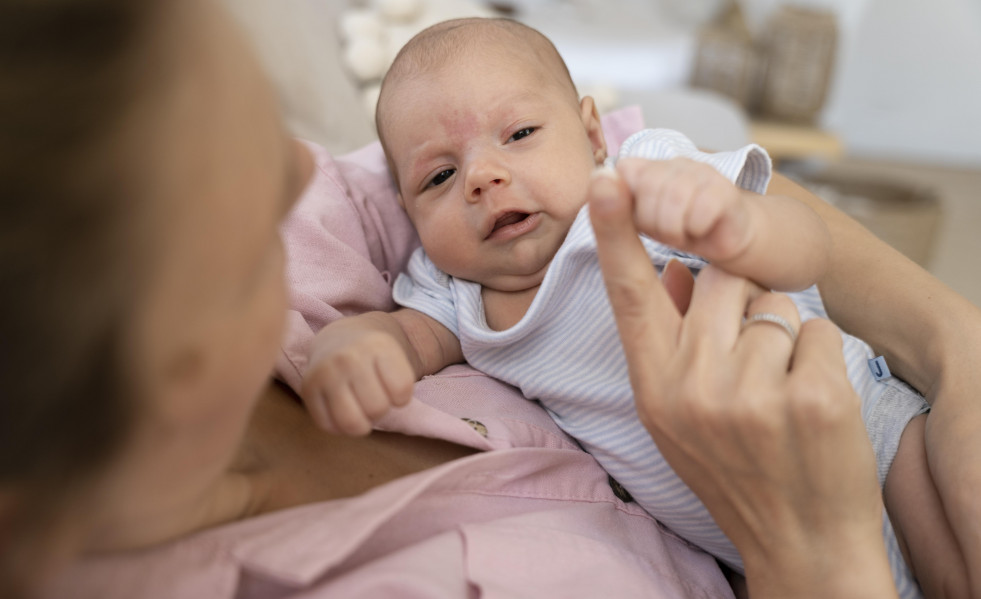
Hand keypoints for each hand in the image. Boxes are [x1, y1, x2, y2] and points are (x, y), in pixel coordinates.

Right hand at [301, 318, 414, 435]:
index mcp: (378, 345)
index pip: (402, 391)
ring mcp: (326, 372)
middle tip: (373, 397)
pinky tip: (342, 411)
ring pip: (352, 423)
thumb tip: (393, 409)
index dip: (401, 398)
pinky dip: (339, 427)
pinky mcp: (307, 387)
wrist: (337, 339)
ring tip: (360, 409)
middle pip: (377, 409)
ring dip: (361, 424)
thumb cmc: (373, 357)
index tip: (392, 388)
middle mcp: (349, 357)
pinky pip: (329, 426)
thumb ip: (403, 384)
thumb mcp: (395, 357)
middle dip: (379, 410)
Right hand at [588, 170, 897, 597]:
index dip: (616, 234)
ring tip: (780, 392)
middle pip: (723, 280)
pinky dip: (821, 359)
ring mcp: (752, 396)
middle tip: (751, 361)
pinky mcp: (812, 400)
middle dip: (744, 301)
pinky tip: (810, 404)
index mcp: (653, 386)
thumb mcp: (678, 415)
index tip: (606, 181)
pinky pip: (820, 332)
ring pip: (775, 305)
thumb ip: (671, 341)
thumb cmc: (736, 470)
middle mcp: (693, 387)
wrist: (797, 540)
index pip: (630, 295)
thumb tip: (674, 269)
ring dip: (785, 336)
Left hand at [616, 157, 753, 263]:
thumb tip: (600, 178)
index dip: (628, 204)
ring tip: (682, 234)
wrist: (727, 237)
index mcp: (645, 170)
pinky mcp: (725, 190)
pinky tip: (701, 230)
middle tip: (665, 233)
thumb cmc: (678, 229)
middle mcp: (671, 164)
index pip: (624, 171)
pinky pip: (703, 207)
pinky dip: (697, 228)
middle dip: (652, 221)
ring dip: (674, 228)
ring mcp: (700, 172)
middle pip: (649, 185)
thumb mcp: (638, 222)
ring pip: (675, 196)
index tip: (640, 223)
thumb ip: (613, 206)